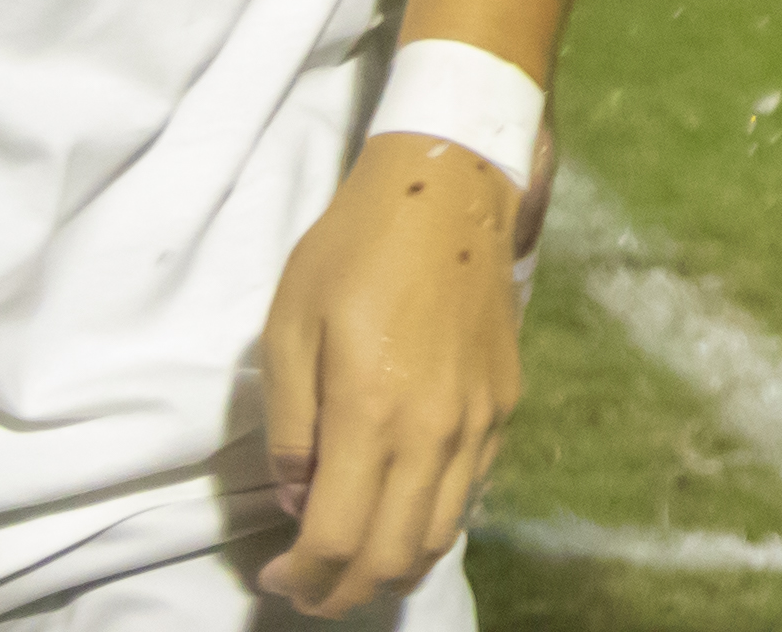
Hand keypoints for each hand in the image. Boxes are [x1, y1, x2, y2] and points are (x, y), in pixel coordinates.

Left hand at [251, 135, 532, 615]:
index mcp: (371, 412)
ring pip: (441, 535)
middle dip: (344, 590)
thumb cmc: (354, 249)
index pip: (337, 537)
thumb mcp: (289, 328)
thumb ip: (290, 426)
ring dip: (392, 566)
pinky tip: (400, 508)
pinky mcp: (505, 406)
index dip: (302, 576)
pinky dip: (432, 523)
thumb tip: (299, 496)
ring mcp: (479, 423)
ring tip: (352, 561)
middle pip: (393, 555)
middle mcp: (434, 432)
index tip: (276, 575)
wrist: (450, 190)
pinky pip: (471, 493)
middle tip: (308, 587)